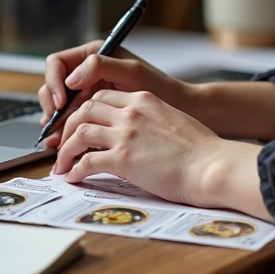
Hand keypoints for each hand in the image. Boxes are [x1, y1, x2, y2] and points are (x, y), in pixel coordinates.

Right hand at [36, 41, 194, 148]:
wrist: (184, 111)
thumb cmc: (163, 89)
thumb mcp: (133, 73)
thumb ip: (100, 67)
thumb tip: (71, 79)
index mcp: (93, 55)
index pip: (57, 64)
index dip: (54, 83)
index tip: (61, 103)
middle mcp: (87, 72)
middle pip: (53, 86)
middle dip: (51, 107)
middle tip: (54, 128)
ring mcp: (90, 92)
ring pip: (60, 106)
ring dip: (56, 122)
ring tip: (55, 142)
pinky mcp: (96, 112)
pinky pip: (73, 120)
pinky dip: (67, 132)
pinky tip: (66, 146)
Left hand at [51, 89, 272, 219]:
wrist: (212, 166)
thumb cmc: (201, 151)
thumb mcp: (172, 121)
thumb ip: (149, 120)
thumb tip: (137, 135)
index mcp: (143, 100)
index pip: (101, 96)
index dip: (84, 111)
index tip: (79, 126)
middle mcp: (131, 112)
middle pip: (84, 110)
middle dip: (69, 127)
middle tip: (64, 144)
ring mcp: (125, 133)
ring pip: (79, 133)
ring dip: (66, 149)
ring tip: (62, 164)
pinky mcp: (123, 158)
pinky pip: (86, 161)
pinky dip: (75, 169)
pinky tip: (73, 177)